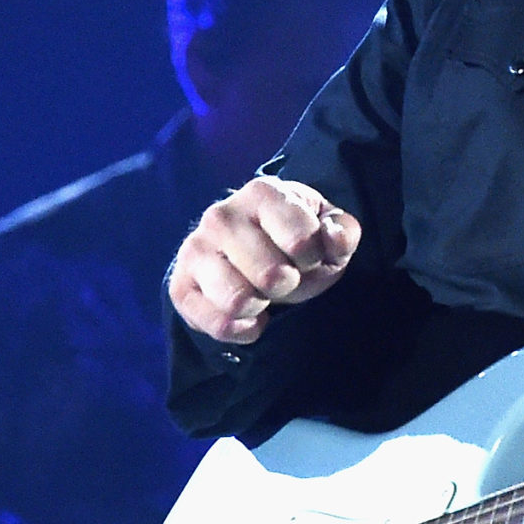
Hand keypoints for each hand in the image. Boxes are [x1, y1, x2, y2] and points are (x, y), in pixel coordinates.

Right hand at [168, 175, 359, 343]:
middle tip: (284, 277)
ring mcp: (195, 250)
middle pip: (272, 276)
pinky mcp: (180, 285)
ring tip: (263, 294)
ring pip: (238, 300)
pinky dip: (241, 330)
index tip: (307, 254)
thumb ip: (342, 233)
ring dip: (262, 306)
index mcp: (262, 193)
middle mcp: (221, 215)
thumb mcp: (328, 233)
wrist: (253, 256)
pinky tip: (250, 317)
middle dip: (288, 285)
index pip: (302, 240)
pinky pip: (215, 324)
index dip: (314, 258)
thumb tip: (333, 239)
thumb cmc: (296, 241)